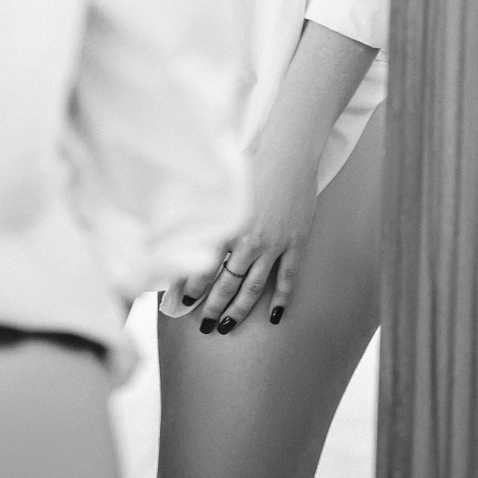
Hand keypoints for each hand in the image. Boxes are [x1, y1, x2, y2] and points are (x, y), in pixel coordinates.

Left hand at [170, 123, 321, 334]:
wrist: (289, 152)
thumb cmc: (253, 162)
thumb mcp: (223, 185)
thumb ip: (206, 208)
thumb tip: (184, 221)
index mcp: (228, 226)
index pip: (204, 265)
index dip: (191, 286)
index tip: (182, 301)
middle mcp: (249, 241)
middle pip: (227, 283)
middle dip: (212, 306)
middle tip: (202, 324)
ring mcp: (274, 245)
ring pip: (254, 287)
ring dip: (239, 310)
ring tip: (227, 326)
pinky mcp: (295, 243)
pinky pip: (287, 278)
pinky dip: (281, 299)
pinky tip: (275, 316)